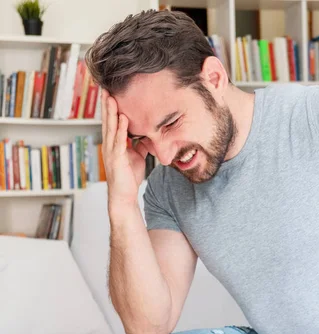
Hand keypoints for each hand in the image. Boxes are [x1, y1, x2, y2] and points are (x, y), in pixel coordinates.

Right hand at [101, 89, 147, 205]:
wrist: (124, 195)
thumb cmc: (129, 176)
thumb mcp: (137, 156)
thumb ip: (139, 144)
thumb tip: (146, 135)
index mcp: (114, 143)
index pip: (111, 122)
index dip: (110, 108)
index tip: (110, 92)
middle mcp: (110, 145)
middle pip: (107, 121)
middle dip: (106, 105)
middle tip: (105, 88)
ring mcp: (111, 152)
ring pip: (110, 128)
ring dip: (110, 112)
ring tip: (111, 97)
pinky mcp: (117, 159)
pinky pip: (119, 141)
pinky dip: (120, 129)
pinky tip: (122, 118)